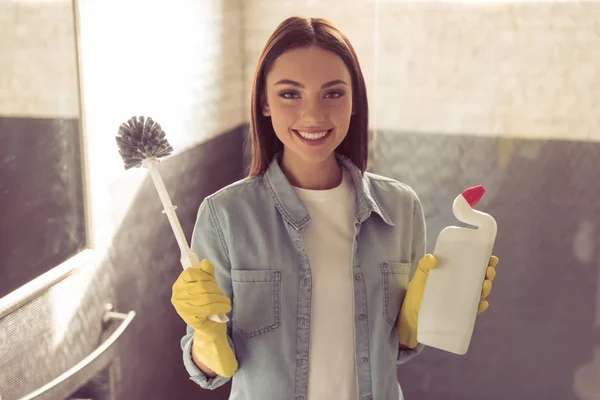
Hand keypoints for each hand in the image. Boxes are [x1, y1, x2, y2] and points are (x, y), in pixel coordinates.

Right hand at [171, 259, 236, 376]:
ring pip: (206, 297)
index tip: (213, 282)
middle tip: (222, 294)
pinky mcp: (190, 319)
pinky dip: (220, 306)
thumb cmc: (206, 302)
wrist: (208, 327)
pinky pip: (208, 309)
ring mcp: (182, 308)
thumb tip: (205, 262)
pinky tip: (226, 307)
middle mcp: (177, 295)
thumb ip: (206, 273)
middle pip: (201, 285)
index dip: (204, 275)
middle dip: (215, 289)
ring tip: (226, 301)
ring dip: (220, 299)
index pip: (190, 272)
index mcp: (179, 284)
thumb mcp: (207, 284)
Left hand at [397, 254, 499, 348]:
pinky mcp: (460, 312)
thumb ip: (424, 265)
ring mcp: (461, 299)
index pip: (472, 264)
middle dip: (488, 274)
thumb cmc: (416, 293)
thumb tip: (434, 259)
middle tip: (488, 272)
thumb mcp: (419, 276)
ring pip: (480, 292)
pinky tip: (481, 304)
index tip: (492, 258)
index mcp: (454, 273)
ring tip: (484, 285)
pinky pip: (474, 309)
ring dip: (486, 288)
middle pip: (480, 277)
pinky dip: (480, 306)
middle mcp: (460, 285)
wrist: (410, 317)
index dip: (485, 260)